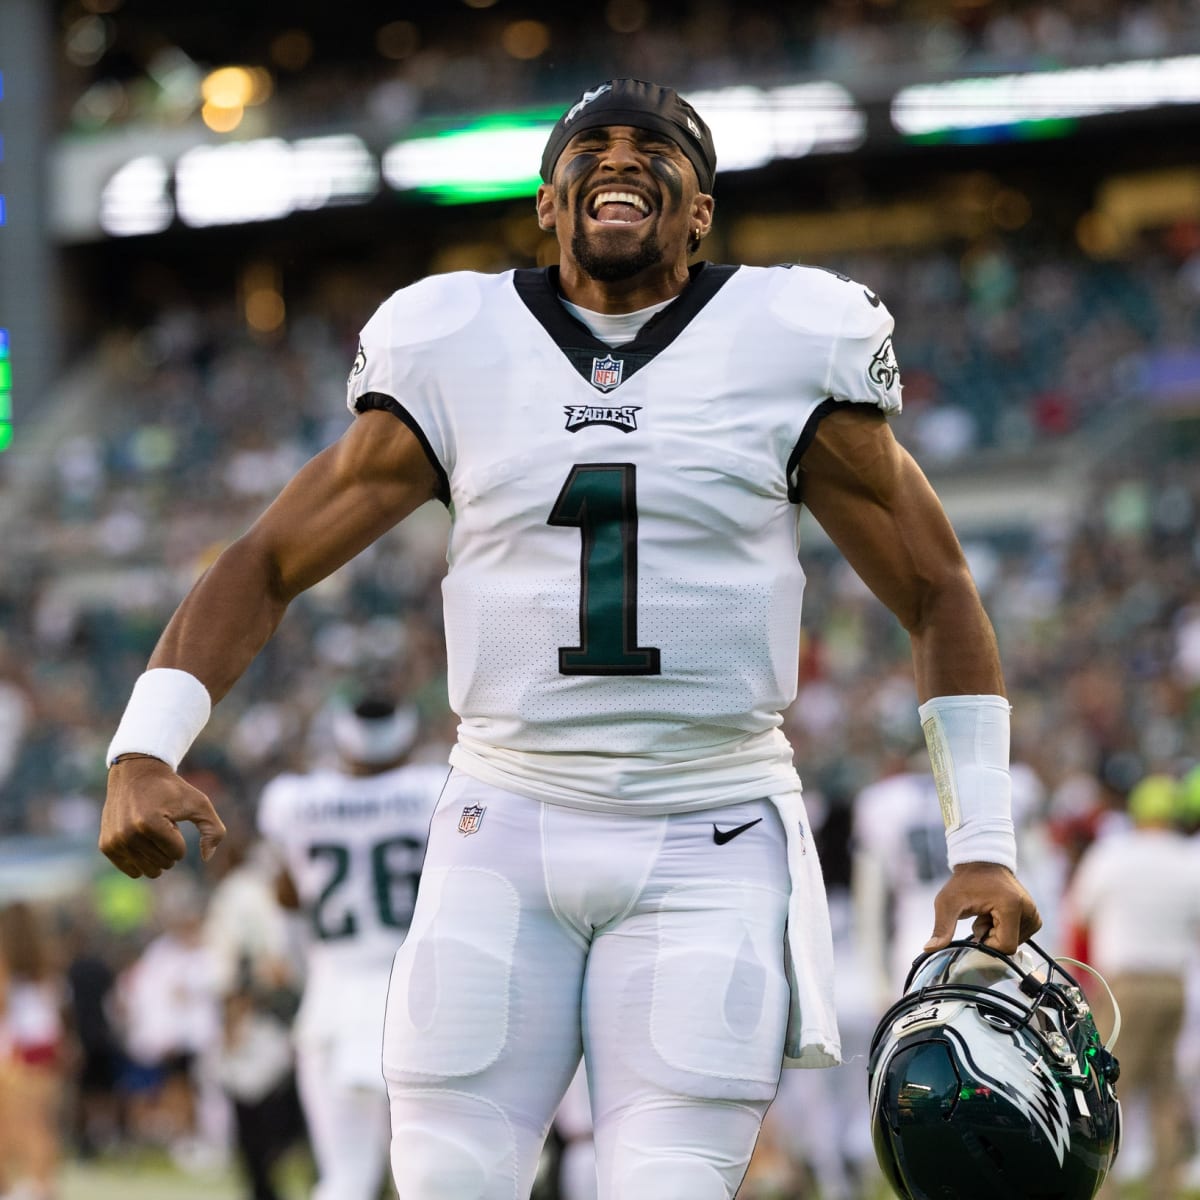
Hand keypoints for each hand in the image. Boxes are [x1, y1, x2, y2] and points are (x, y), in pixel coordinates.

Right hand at [99, 754, 225, 877]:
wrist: (136, 773)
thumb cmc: (172, 789)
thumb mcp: (200, 804)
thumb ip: (213, 830)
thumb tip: (207, 857)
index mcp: (150, 823)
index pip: (177, 854)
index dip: (180, 837)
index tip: (171, 818)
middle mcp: (128, 834)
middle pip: (163, 864)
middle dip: (168, 847)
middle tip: (160, 823)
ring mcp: (114, 841)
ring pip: (148, 870)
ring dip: (156, 852)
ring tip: (150, 829)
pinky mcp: (106, 846)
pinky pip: (132, 870)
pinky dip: (142, 859)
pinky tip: (140, 840)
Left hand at [925, 862, 1040, 955]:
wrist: (981, 862)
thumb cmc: (963, 882)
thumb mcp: (948, 903)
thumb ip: (942, 927)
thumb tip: (929, 949)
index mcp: (1011, 906)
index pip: (1005, 946)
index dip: (987, 943)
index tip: (976, 927)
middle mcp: (1029, 910)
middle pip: (1009, 945)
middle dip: (991, 936)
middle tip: (980, 916)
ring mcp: (1034, 913)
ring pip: (1014, 942)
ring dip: (997, 933)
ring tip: (987, 912)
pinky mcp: (1034, 915)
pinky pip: (1019, 936)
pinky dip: (1005, 930)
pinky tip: (996, 914)